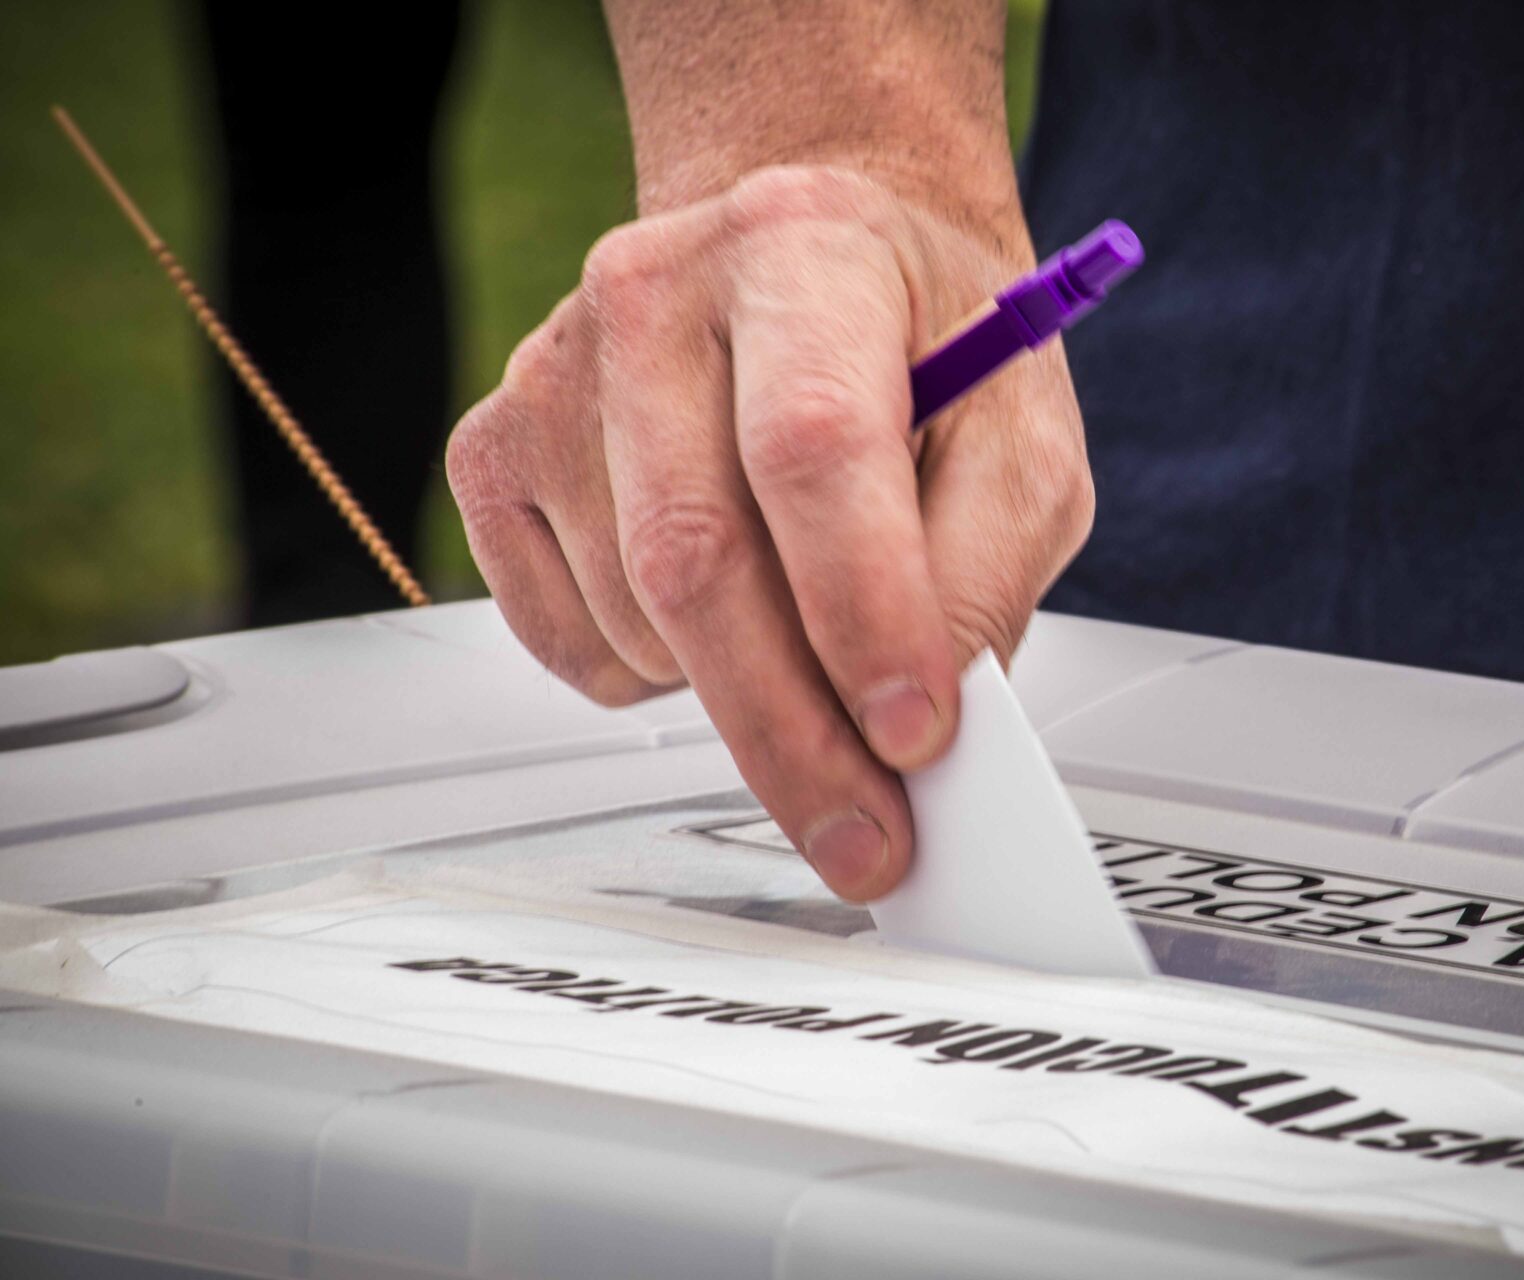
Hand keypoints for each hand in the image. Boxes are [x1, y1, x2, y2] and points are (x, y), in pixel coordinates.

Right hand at [447, 166, 1091, 900]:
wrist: (814, 259)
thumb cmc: (922, 346)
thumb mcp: (1017, 436)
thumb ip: (985, 571)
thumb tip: (917, 733)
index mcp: (805, 248)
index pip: (813, 447)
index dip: (862, 609)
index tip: (914, 737)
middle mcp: (656, 291)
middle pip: (697, 555)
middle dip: (793, 730)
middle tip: (867, 832)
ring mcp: (555, 371)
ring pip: (635, 615)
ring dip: (740, 694)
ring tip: (812, 639)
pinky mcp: (496, 449)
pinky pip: (566, 637)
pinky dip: (655, 679)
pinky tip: (720, 615)